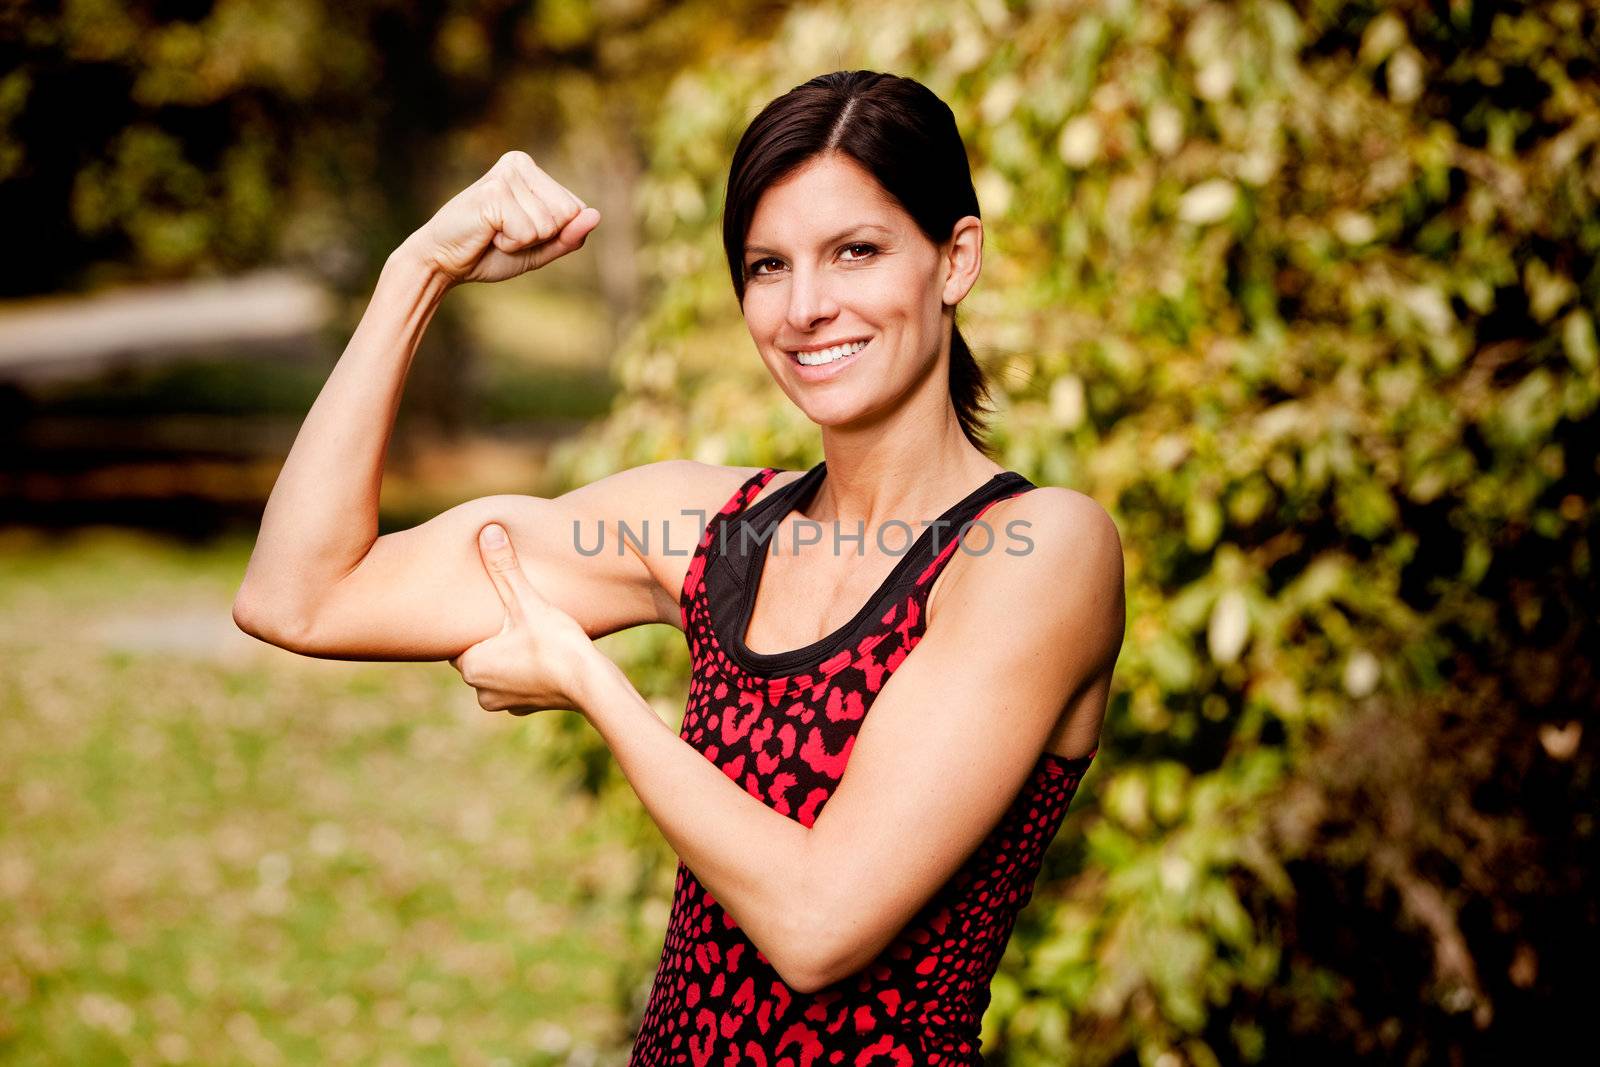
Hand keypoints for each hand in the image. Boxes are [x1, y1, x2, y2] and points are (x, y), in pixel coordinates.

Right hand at [406, 150, 599, 284]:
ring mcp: (506, 175)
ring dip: (522, 241)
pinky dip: (510, 244)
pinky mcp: (494, 193)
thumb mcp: (539, 248)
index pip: (576, 209)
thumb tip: (595, 216)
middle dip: (540, 237)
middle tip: (504, 233)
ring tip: (494, 232)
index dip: (552, 234)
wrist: (443, 261)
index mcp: (532, 170)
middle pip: (567, 214)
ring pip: (548, 225)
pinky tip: (487, 233)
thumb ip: (569, 236)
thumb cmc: (489, 252)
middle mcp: (520, 163)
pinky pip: (528, 233)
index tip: (518, 231)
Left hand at [449, 523, 599, 714]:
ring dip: (507, 655)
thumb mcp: (527, 601)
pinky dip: (526, 670)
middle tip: (509, 616)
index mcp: (471, 666)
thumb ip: (504, 568)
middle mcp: (482, 691)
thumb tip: (488, 530)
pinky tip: (542, 654)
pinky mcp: (527, 707)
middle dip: (490, 638)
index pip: (457, 640)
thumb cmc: (556, 644)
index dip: (473, 622)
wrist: (592, 685)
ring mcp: (505, 703)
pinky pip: (518, 683)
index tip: (488, 608)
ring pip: (497, 670)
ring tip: (526, 634)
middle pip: (477, 654)